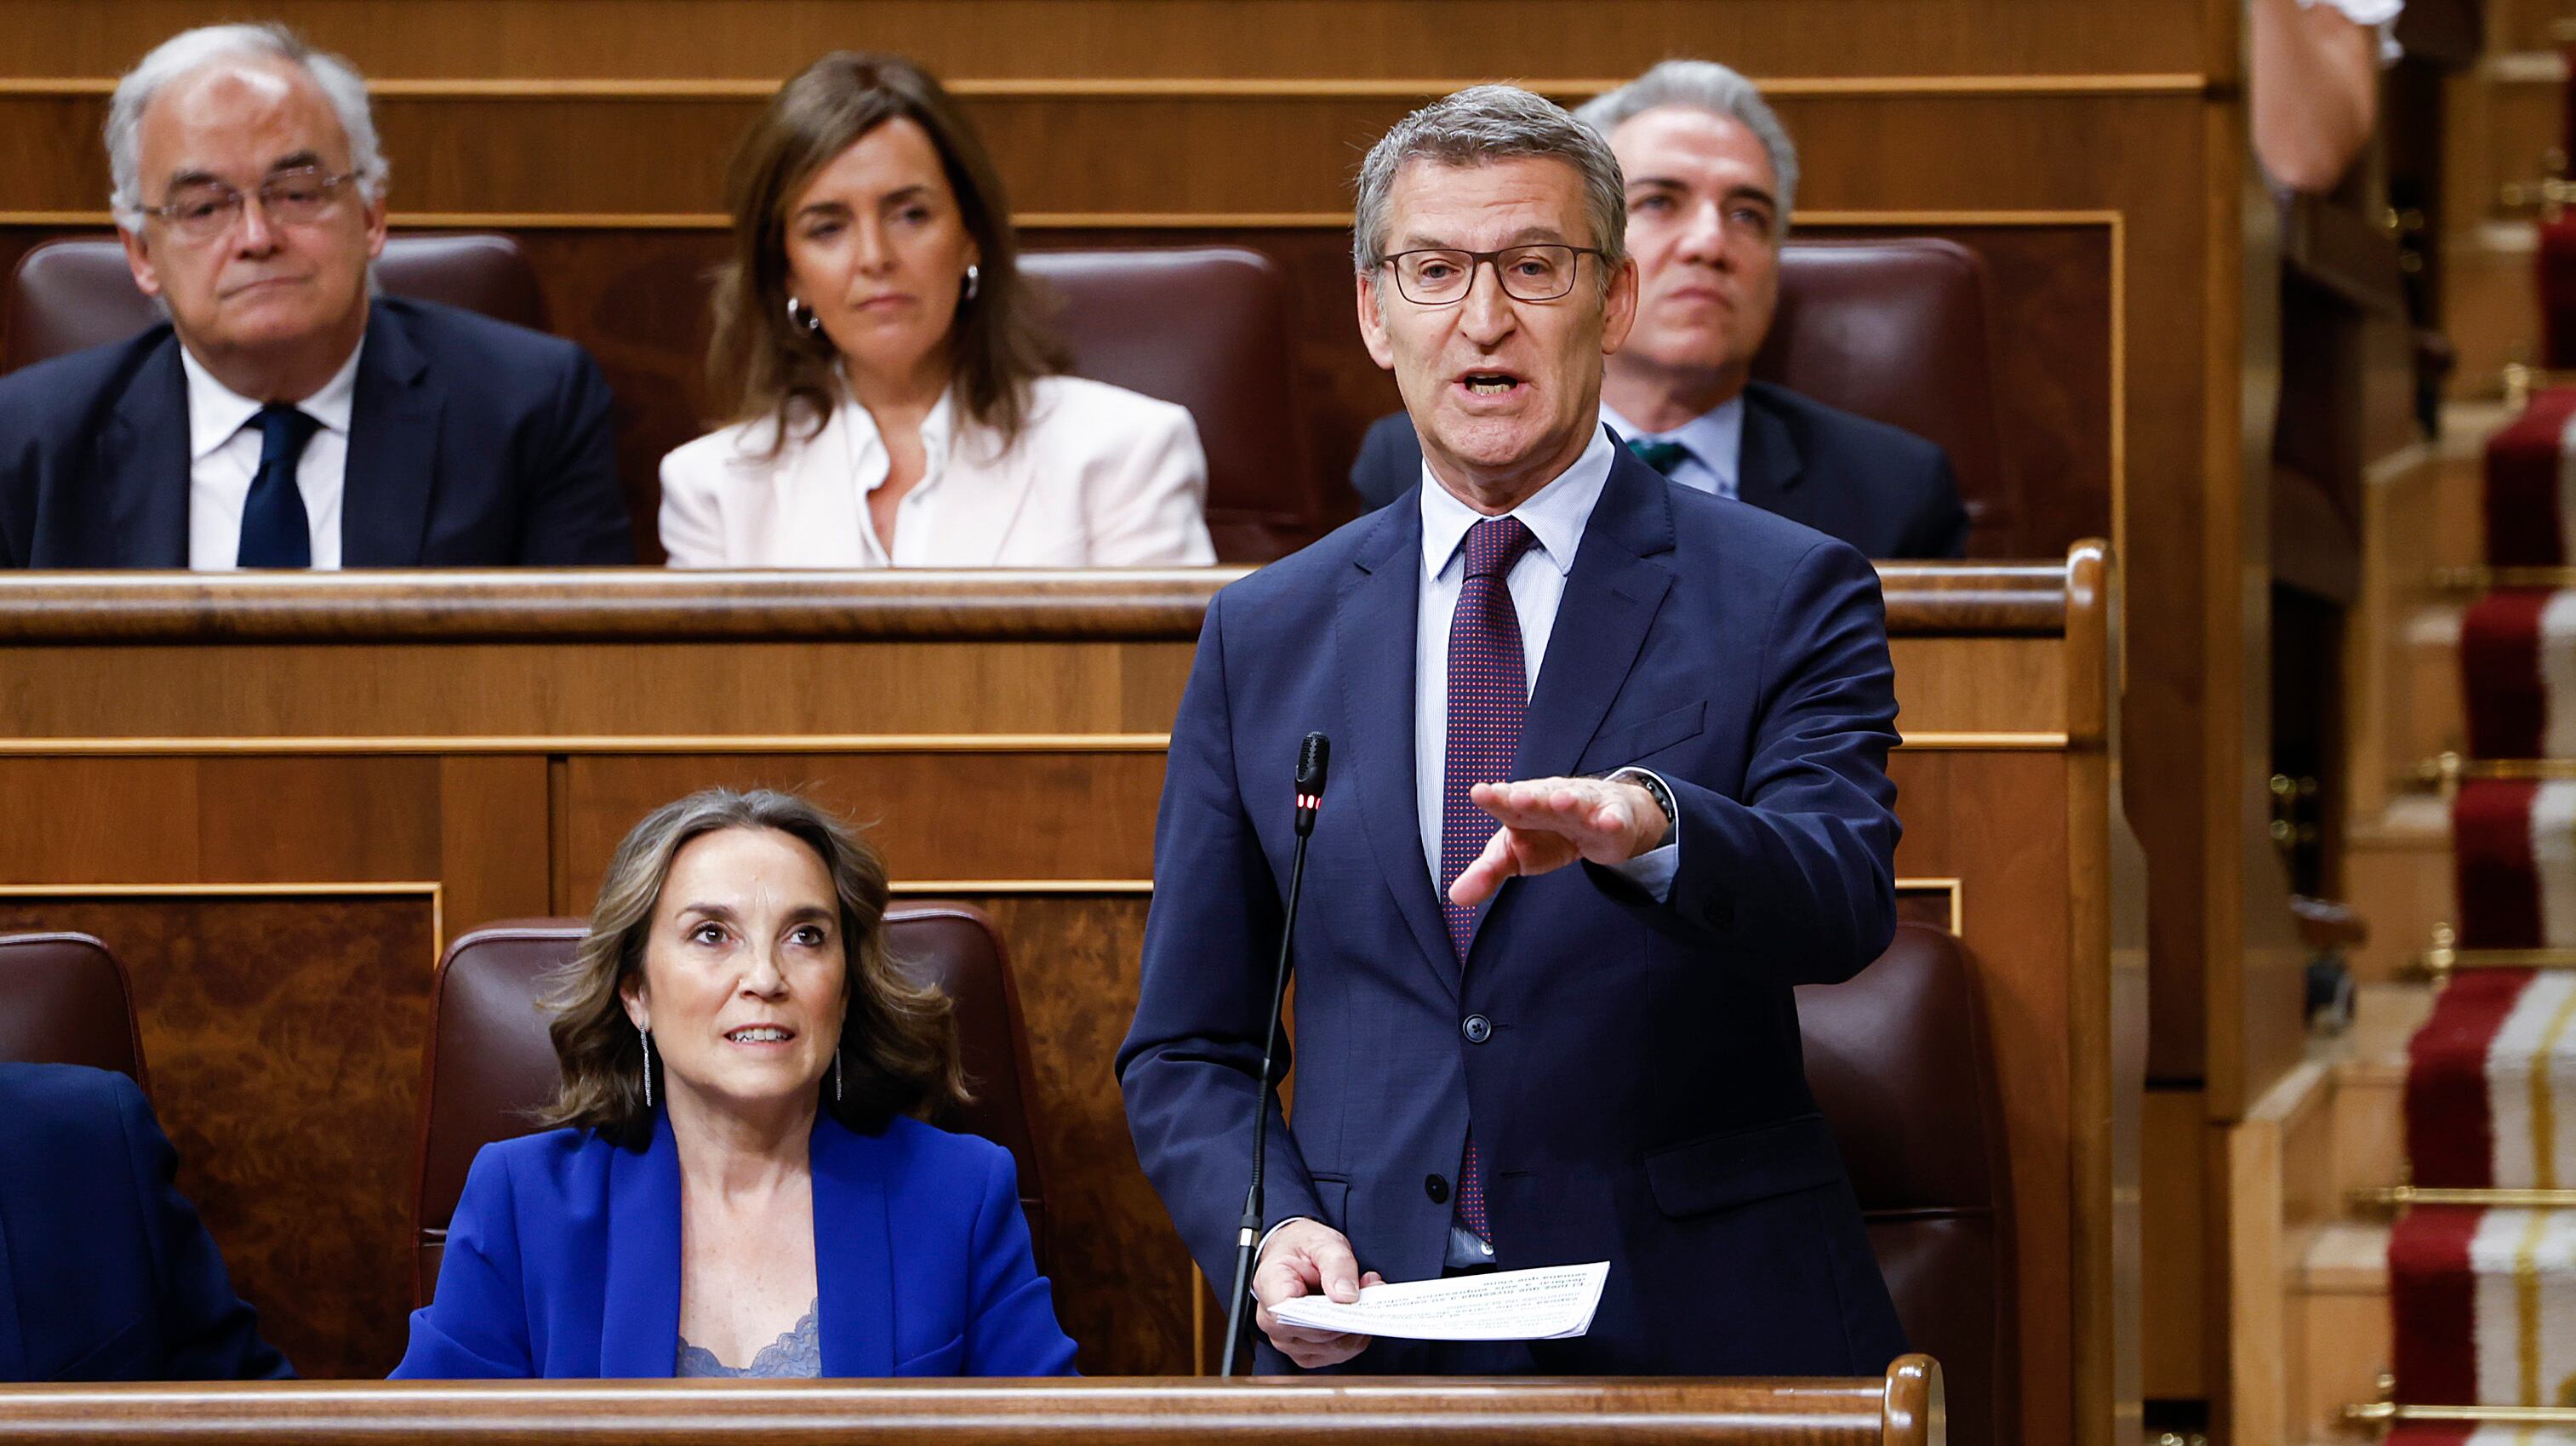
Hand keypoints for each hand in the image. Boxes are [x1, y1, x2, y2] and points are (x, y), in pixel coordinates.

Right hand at [1250, 1218, 1385, 1368]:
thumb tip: (1346, 1296)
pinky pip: (1338, 1352)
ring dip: (1357, 1325)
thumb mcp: (1322, 1242)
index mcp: (1269, 1286)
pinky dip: (1356, 1335)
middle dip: (1349, 1315)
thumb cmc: (1303, 1247)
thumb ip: (1336, 1265)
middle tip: (1372, 1289)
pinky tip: (1359, 1311)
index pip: (1291, 1315)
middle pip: (1317, 1335)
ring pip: (1332, 1347)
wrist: (1296, 1255)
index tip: (1351, 1300)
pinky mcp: (1306, 1351)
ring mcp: (1287, 1340)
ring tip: (1367, 1294)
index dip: (1324, 1314)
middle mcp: (1271, 1320)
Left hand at [1447, 775, 1669, 908]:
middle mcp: (1550, 800)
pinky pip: (1613, 818)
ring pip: (1576, 801)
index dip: (1494, 798)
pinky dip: (1611, 819)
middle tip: (1517, 796)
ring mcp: (1584, 806)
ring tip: (1560, 801)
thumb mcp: (1515, 854)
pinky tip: (1608, 822)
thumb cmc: (1548, 834)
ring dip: (1569, 801)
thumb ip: (1486, 872)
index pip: (1505, 802)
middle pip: (1539, 797)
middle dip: (1529, 796)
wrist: (1601, 819)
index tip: (1480, 793)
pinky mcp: (1613, 818)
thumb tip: (1456, 896)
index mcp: (1521, 808)